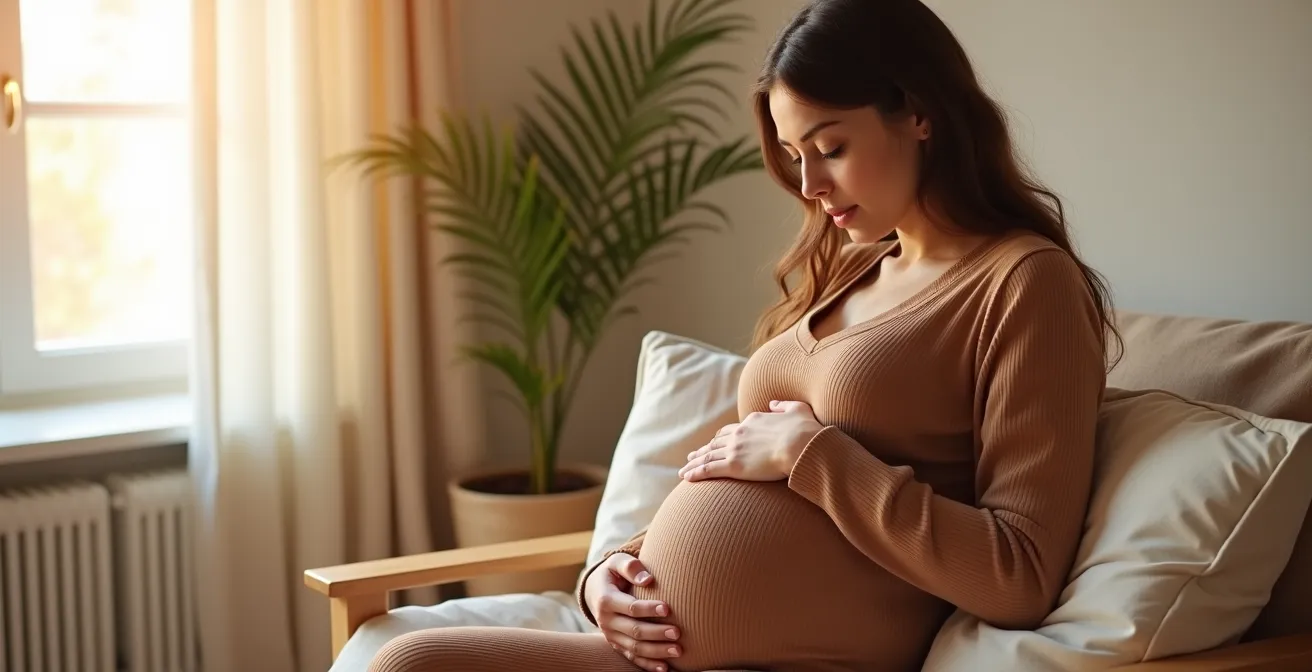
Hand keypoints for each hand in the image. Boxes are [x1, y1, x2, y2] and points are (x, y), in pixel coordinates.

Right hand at [584, 552, 681, 671]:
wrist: (594, 591)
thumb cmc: (613, 573)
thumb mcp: (617, 562)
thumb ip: (631, 566)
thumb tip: (648, 579)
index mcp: (606, 600)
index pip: (630, 607)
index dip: (648, 609)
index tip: (668, 608)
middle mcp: (606, 621)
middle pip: (634, 630)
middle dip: (656, 633)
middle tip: (678, 633)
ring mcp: (611, 636)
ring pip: (634, 648)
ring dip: (656, 651)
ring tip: (678, 650)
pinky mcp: (617, 644)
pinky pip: (632, 657)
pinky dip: (648, 665)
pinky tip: (665, 668)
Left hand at [679, 399, 823, 481]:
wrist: (801, 444)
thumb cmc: (805, 430)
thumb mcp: (797, 409)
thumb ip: (783, 406)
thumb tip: (773, 404)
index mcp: (753, 421)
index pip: (732, 430)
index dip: (723, 438)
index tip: (716, 443)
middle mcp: (740, 434)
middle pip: (716, 442)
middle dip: (704, 450)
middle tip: (694, 456)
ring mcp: (735, 449)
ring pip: (708, 456)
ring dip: (694, 462)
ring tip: (685, 470)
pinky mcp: (734, 466)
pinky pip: (708, 469)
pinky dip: (696, 473)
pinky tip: (687, 477)